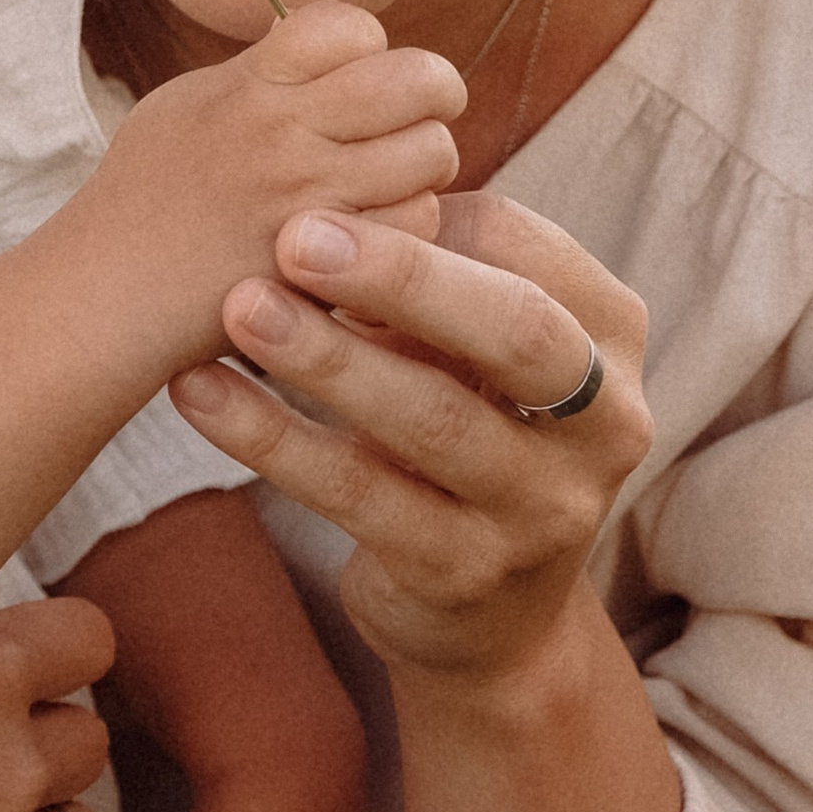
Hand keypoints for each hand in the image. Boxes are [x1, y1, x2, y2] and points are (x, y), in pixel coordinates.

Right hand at [81, 0, 464, 370]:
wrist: (103, 296)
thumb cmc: (141, 200)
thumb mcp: (185, 107)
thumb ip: (259, 74)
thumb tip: (328, 47)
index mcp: (248, 84)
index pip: (349, 25)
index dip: (369, 46)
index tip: (359, 78)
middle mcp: (282, 132)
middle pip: (415, 78)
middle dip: (433, 93)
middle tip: (416, 119)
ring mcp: (306, 199)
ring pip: (431, 152)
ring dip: (425, 166)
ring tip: (395, 182)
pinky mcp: (323, 265)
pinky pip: (414, 225)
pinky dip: (409, 228)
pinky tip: (377, 236)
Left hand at [167, 189, 651, 696]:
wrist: (492, 617)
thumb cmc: (468, 428)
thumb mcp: (473, 348)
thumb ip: (433, 277)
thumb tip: (329, 201)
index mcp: (610, 336)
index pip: (526, 249)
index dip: (426, 219)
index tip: (324, 195)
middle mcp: (605, 423)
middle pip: (514, 330)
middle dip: (403, 277)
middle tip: (295, 237)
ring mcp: (543, 510)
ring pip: (433, 421)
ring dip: (326, 359)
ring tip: (238, 308)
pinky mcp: (466, 575)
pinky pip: (359, 496)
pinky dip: (272, 440)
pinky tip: (202, 393)